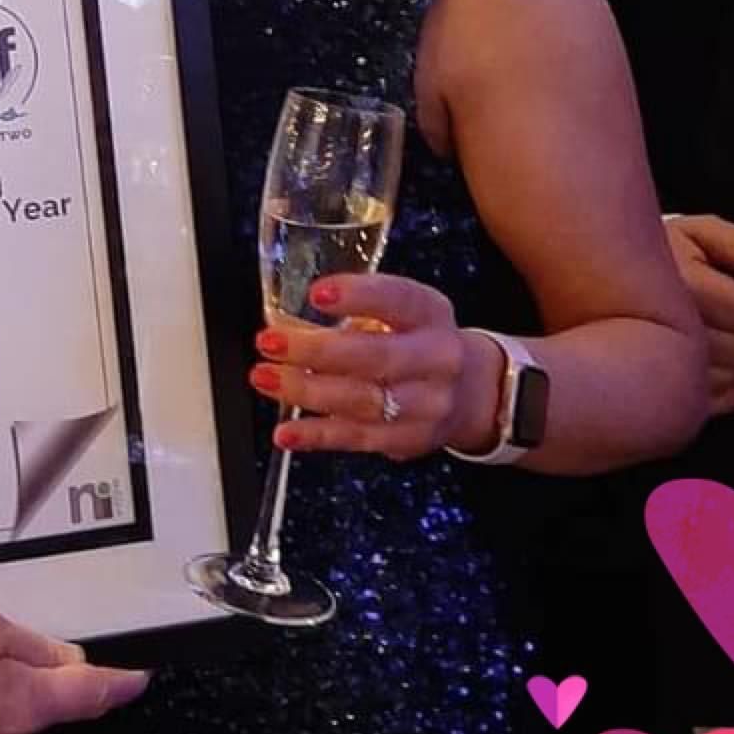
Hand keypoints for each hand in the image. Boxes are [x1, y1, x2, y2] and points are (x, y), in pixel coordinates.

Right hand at [0, 600, 148, 733]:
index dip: (119, 684)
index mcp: (27, 702)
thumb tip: (65, 657)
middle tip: (11, 639)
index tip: (137, 680)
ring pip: (10, 710)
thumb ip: (33, 643)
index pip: (91, 693)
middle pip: (48, 702)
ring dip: (3, 683)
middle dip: (42, 674)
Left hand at [251, 273, 498, 460]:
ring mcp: (425, 404)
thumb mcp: (404, 310)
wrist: (469, 392)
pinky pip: (357, 439)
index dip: (358, 295)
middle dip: (315, 350)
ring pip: (362, 401)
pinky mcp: (408, 439)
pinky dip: (316, 436)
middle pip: (376, 356)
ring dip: (305, 391)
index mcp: (430, 313)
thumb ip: (359, 307)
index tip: (316, 294)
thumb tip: (287, 312)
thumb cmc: (419, 341)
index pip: (398, 299)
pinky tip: (285, 432)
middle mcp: (436, 358)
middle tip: (270, 342)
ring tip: (264, 377)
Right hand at [663, 213, 733, 414]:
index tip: (724, 277)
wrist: (597, 280)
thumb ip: (733, 241)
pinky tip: (716, 365)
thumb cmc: (654, 255)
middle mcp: (664, 332)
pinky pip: (713, 403)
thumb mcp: (692, 232)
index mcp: (676, 289)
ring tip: (710, 328)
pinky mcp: (659, 392)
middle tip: (719, 304)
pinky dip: (730, 390)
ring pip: (731, 378)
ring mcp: (658, 368)